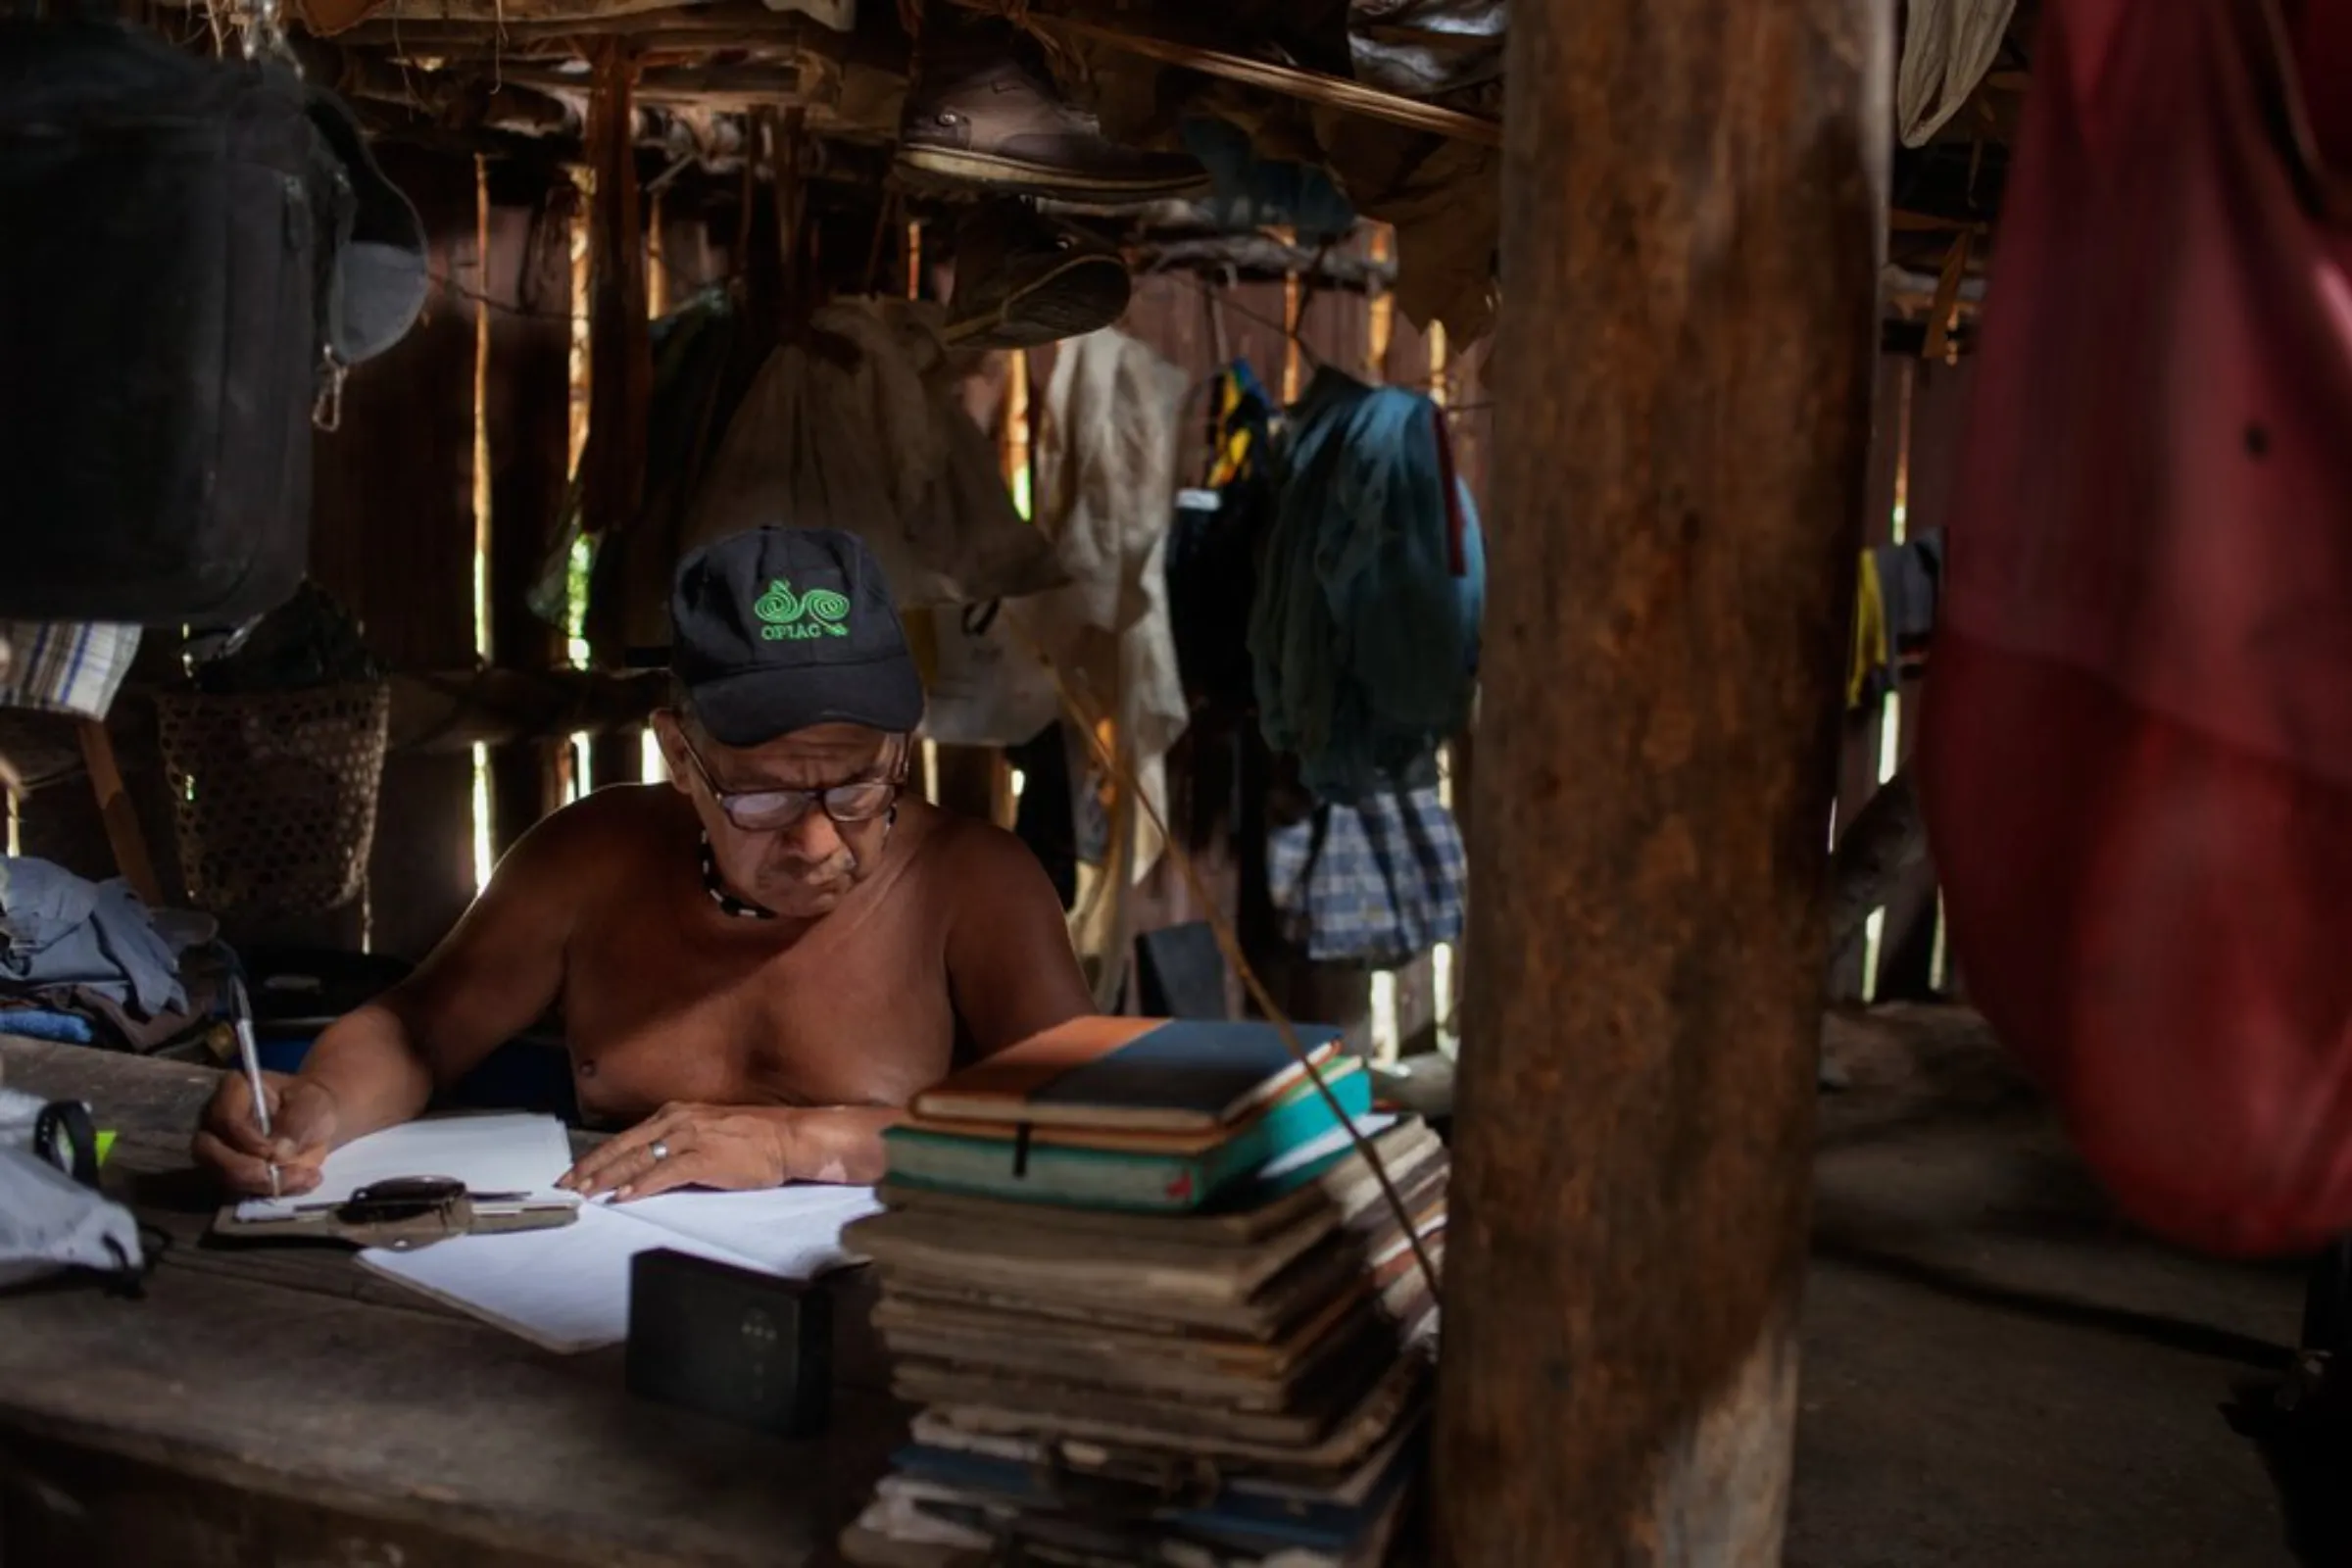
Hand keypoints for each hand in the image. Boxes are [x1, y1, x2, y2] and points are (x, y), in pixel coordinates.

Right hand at [192, 1072, 339, 1196]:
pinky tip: (303, 1182)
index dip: (247, 1140)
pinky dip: (272, 1191)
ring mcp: (218, 1148)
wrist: (317, 1121)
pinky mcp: (229, 1172)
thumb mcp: (313, 1105)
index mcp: (234, 1090)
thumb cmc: (311, 1104)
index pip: (224, 1118)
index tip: (274, 1152)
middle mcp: (216, 1120)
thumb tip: (277, 1154)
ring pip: (221, 1175)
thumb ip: (297, 1124)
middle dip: (243, 1170)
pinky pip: (240, 1189)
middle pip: (207, 1151)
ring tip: (304, 1176)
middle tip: (279, 1175)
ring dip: (261, 1184)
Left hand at [557, 1102, 792, 1201]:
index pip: (627, 1137)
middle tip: (567, 1186)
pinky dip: (642, 1186)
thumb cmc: (755, 1138)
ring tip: (587, 1193)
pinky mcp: (704, 1158)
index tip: (576, 1172)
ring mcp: (690, 1138)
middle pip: (624, 1146)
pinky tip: (624, 1197)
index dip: (598, 1156)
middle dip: (592, 1167)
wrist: (789, 1138)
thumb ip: (679, 1142)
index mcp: (677, 1114)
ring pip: (638, 1158)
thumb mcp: (708, 1131)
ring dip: (608, 1177)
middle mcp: (678, 1121)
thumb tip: (652, 1163)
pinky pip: (664, 1173)